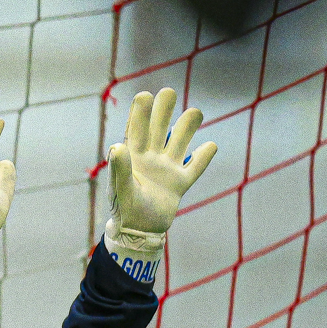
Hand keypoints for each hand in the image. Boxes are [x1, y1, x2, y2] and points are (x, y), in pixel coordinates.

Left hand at [103, 87, 217, 282]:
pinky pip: (195, 166)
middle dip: (164, 110)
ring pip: (180, 140)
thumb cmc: (124, 210)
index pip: (137, 128)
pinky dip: (204, 156)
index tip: (145, 95)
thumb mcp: (120, 189)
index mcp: (133, 157)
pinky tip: (210, 146)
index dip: (140, 112)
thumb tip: (116, 146)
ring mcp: (167, 169)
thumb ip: (120, 168)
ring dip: (187, 126)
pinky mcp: (180, 183)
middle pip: (159, 127)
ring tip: (195, 113)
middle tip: (168, 93)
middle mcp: (151, 158)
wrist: (138, 233)